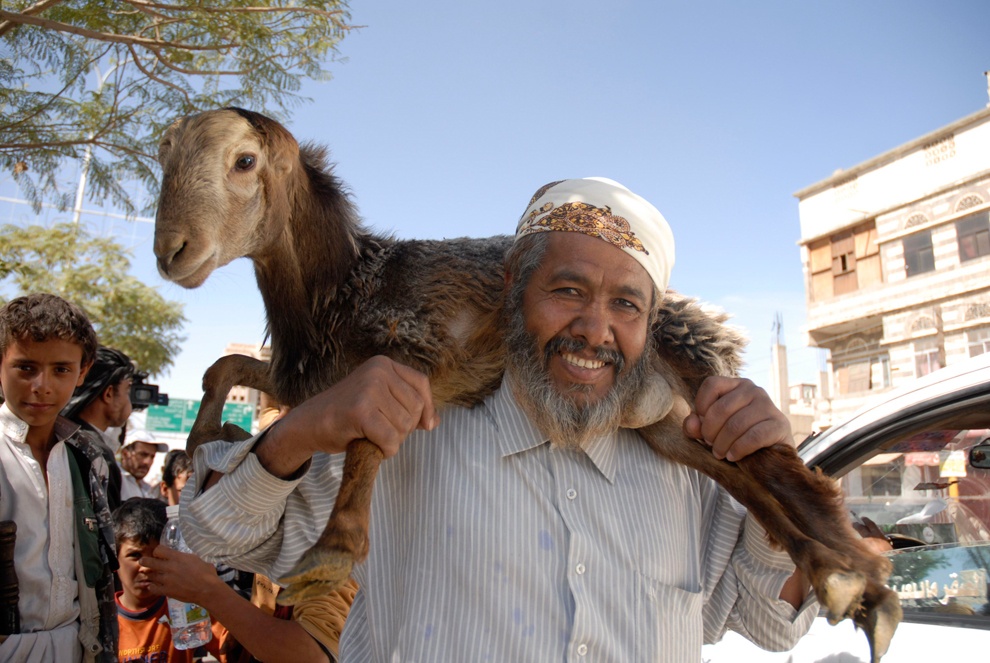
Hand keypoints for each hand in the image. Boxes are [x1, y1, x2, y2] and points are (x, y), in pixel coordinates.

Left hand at [143, 545, 224, 605]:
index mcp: (178, 557)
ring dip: (150, 574)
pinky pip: (153, 588)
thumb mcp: (196, 559)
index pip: (159, 550)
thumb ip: (184, 558)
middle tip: (143, 561)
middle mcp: (170, 567)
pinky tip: (155, 586)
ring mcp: (167, 580)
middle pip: (150, 562)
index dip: (157, 551)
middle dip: (145, 561)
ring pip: (150, 575)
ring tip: (152, 574)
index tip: (159, 554)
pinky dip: (152, 586)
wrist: (207, 590)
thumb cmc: (206, 573)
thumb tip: (180, 557)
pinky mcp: (166, 591)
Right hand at [258, 356, 438, 476]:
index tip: (425, 426)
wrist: (308, 424)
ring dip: (393, 440)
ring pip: (405, 425)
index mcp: (383, 364)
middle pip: (415, 407)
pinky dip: (385, 450)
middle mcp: (377, 370)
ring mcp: (369, 389)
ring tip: (370, 435)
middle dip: (405, 427)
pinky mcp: (360, 411)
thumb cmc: (346, 415)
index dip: (427, 408)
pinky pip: (390, 439)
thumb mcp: (379, 401)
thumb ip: (405, 406)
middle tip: (381, 430)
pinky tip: (370, 445)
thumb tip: (434, 422)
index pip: (420, 383)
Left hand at [682, 376, 790, 461]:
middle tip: (711, 445)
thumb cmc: (735, 438)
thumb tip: (691, 423)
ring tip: (720, 454)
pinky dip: (738, 449)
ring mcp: (768, 406)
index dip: (701, 406)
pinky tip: (733, 456)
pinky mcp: (779, 424)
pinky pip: (753, 437)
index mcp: (736, 385)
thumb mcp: (711, 431)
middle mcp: (753, 390)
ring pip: (736, 425)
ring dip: (722, 444)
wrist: (768, 456)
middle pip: (721, 408)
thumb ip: (696, 426)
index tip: (702, 426)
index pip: (711, 384)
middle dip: (710, 432)